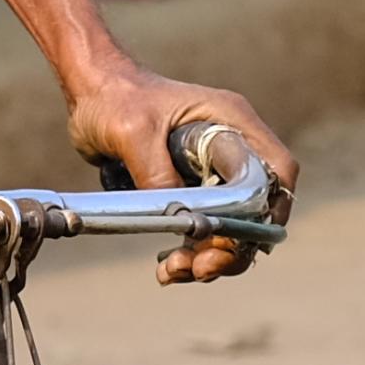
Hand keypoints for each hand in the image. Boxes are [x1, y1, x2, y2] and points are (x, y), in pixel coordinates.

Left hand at [65, 66, 297, 285]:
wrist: (90, 92)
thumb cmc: (114, 96)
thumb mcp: (132, 131)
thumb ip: (156, 171)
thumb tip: (179, 216)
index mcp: (231, 121)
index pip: (275, 171)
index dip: (271, 210)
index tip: (246, 242)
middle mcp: (229, 146)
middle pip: (255, 209)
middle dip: (232, 246)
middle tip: (201, 268)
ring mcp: (211, 169)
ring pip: (229, 225)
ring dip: (208, 255)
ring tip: (172, 271)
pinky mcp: (190, 187)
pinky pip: (203, 228)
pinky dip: (190, 251)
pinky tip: (166, 266)